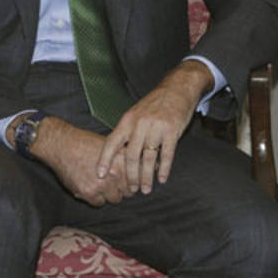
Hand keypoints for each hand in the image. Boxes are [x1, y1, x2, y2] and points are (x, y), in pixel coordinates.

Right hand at [31, 117, 131, 205]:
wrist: (63, 145)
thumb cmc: (87, 143)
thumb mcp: (112, 145)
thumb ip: (124, 158)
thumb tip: (140, 167)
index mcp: (123, 160)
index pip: (138, 179)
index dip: (135, 181)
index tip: (133, 183)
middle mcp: (115, 173)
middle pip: (128, 192)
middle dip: (123, 189)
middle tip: (117, 185)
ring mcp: (102, 184)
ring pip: (115, 199)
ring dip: (111, 194)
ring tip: (104, 186)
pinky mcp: (88, 192)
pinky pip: (99, 203)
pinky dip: (97, 198)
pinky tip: (93, 188)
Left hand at [97, 60, 209, 193]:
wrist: (178, 87)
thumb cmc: (156, 102)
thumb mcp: (137, 112)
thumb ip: (128, 130)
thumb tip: (118, 152)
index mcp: (128, 120)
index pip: (112, 142)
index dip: (104, 160)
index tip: (100, 175)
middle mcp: (140, 124)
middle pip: (131, 156)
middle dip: (130, 176)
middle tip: (130, 189)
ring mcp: (157, 127)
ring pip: (149, 158)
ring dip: (146, 177)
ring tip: (146, 189)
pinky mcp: (173, 130)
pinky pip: (167, 154)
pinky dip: (164, 169)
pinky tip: (162, 179)